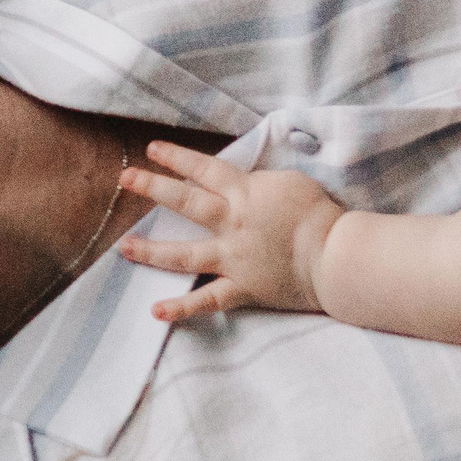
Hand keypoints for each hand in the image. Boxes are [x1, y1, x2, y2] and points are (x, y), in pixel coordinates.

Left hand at [116, 140, 345, 321]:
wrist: (336, 255)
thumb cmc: (320, 214)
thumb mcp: (289, 182)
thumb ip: (260, 182)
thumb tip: (244, 182)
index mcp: (244, 193)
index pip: (203, 169)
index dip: (176, 158)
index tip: (152, 150)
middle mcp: (231, 223)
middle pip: (185, 202)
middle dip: (152, 188)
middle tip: (125, 179)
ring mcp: (233, 258)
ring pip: (184, 253)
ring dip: (151, 250)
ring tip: (124, 247)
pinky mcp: (242, 288)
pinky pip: (207, 300)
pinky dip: (181, 308)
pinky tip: (155, 311)